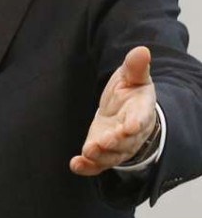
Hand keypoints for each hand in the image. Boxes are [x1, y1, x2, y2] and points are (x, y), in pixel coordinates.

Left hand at [70, 46, 156, 175]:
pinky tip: (76, 165)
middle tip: (103, 141)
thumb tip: (142, 50)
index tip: (130, 126)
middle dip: (115, 142)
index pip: (140, 119)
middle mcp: (131, 134)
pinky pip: (97, 165)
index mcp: (140, 112)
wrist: (126, 111)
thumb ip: (135, 67)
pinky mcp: (103, 152)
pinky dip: (87, 167)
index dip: (136, 123)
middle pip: (126, 142)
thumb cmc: (130, 93)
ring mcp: (117, 146)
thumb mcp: (133, 77)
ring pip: (112, 156)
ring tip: (88, 152)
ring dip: (100, 156)